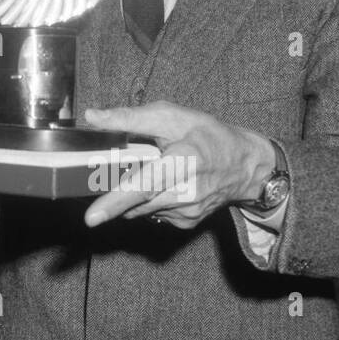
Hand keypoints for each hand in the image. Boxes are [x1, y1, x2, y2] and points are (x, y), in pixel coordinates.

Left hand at [81, 101, 274, 229]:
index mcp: (186, 160)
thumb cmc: (209, 135)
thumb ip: (131, 118)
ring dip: (132, 193)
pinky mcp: (186, 223)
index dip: (116, 200)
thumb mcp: (174, 116)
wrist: (247, 167)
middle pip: (137, 200)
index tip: (91, 217)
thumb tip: (93, 117)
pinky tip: (163, 184)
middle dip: (114, 194)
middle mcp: (188, 192)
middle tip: (105, 181)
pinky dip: (147, 199)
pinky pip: (151, 212)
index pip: (145, 184)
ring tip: (152, 170)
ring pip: (139, 208)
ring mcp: (187, 211)